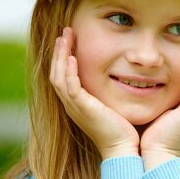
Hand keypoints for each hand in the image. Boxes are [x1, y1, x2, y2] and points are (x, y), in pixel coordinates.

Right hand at [49, 27, 139, 158]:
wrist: (123, 147)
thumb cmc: (122, 126)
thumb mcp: (110, 102)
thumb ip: (107, 88)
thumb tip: (118, 71)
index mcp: (76, 102)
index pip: (63, 74)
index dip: (64, 56)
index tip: (69, 39)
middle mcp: (71, 104)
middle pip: (56, 72)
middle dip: (59, 51)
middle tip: (64, 32)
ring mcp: (74, 107)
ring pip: (59, 77)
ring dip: (61, 56)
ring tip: (65, 37)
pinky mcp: (82, 109)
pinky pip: (70, 88)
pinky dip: (69, 71)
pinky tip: (73, 58)